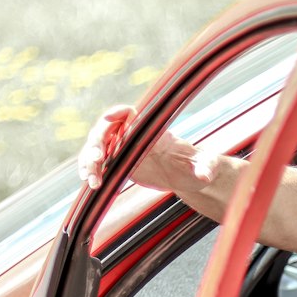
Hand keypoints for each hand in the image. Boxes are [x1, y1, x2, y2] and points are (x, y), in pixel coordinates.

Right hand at [77, 104, 217, 193]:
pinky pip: (99, 164)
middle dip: (97, 142)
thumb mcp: (205, 164)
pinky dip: (92, 171)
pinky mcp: (118, 163)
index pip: (129, 113)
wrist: (187, 176)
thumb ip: (206, 166)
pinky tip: (91, 184)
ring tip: (92, 181)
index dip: (117, 113)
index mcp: (151, 129)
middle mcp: (132, 134)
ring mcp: (123, 148)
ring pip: (97, 149)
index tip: (109, 117)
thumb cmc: (197, 164)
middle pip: (106, 131)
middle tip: (98, 158)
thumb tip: (205, 175)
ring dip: (90, 162)